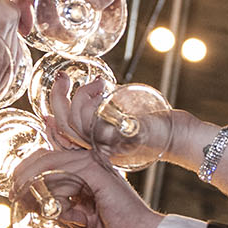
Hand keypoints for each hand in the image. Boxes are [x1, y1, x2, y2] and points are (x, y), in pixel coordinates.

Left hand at [9, 149, 163, 227]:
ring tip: (17, 196)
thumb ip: (57, 209)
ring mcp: (93, 163)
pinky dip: (44, 182)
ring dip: (29, 179)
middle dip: (24, 172)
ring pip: (49, 160)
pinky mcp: (95, 170)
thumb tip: (29, 202)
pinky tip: (37, 196)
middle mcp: (90, 162)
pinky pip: (60, 168)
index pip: (53, 156)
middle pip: (46, 154)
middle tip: (11, 193)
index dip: (30, 165)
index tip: (14, 182)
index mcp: (88, 171)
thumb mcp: (76, 221)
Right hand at [43, 76, 179, 168]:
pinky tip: (105, 87)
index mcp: (98, 149)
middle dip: (57, 99)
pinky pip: (95, 119)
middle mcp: (101, 149)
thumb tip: (92, 93)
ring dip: (81, 95)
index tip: (45, 110)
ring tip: (99, 83)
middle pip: (65, 129)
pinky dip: (93, 98)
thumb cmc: (156, 128)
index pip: (64, 142)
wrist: (182, 137)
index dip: (50, 126)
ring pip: (77, 121)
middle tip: (62, 77)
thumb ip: (106, 116)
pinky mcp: (123, 134)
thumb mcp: (125, 122)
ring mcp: (112, 143)